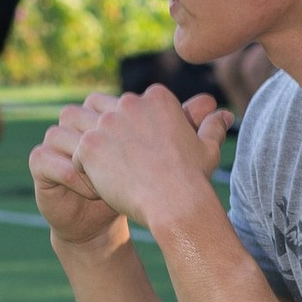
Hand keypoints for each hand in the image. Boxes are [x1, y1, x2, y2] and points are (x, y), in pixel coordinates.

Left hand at [34, 86, 229, 243]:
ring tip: (96, 168)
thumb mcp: (207, 148)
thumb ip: (211, 127)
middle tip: (108, 159)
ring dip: (85, 143)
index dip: (125, 126)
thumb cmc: (194, 178)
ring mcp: (107, 122)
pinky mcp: (90, 145)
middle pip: (98, 106)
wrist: (176, 203)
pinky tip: (98, 186)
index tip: (134, 151)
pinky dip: (83, 170)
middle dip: (99, 129)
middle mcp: (129, 102)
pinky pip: (76, 154)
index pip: (127, 103)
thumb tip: (224, 115)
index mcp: (157, 98)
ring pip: (80, 125)